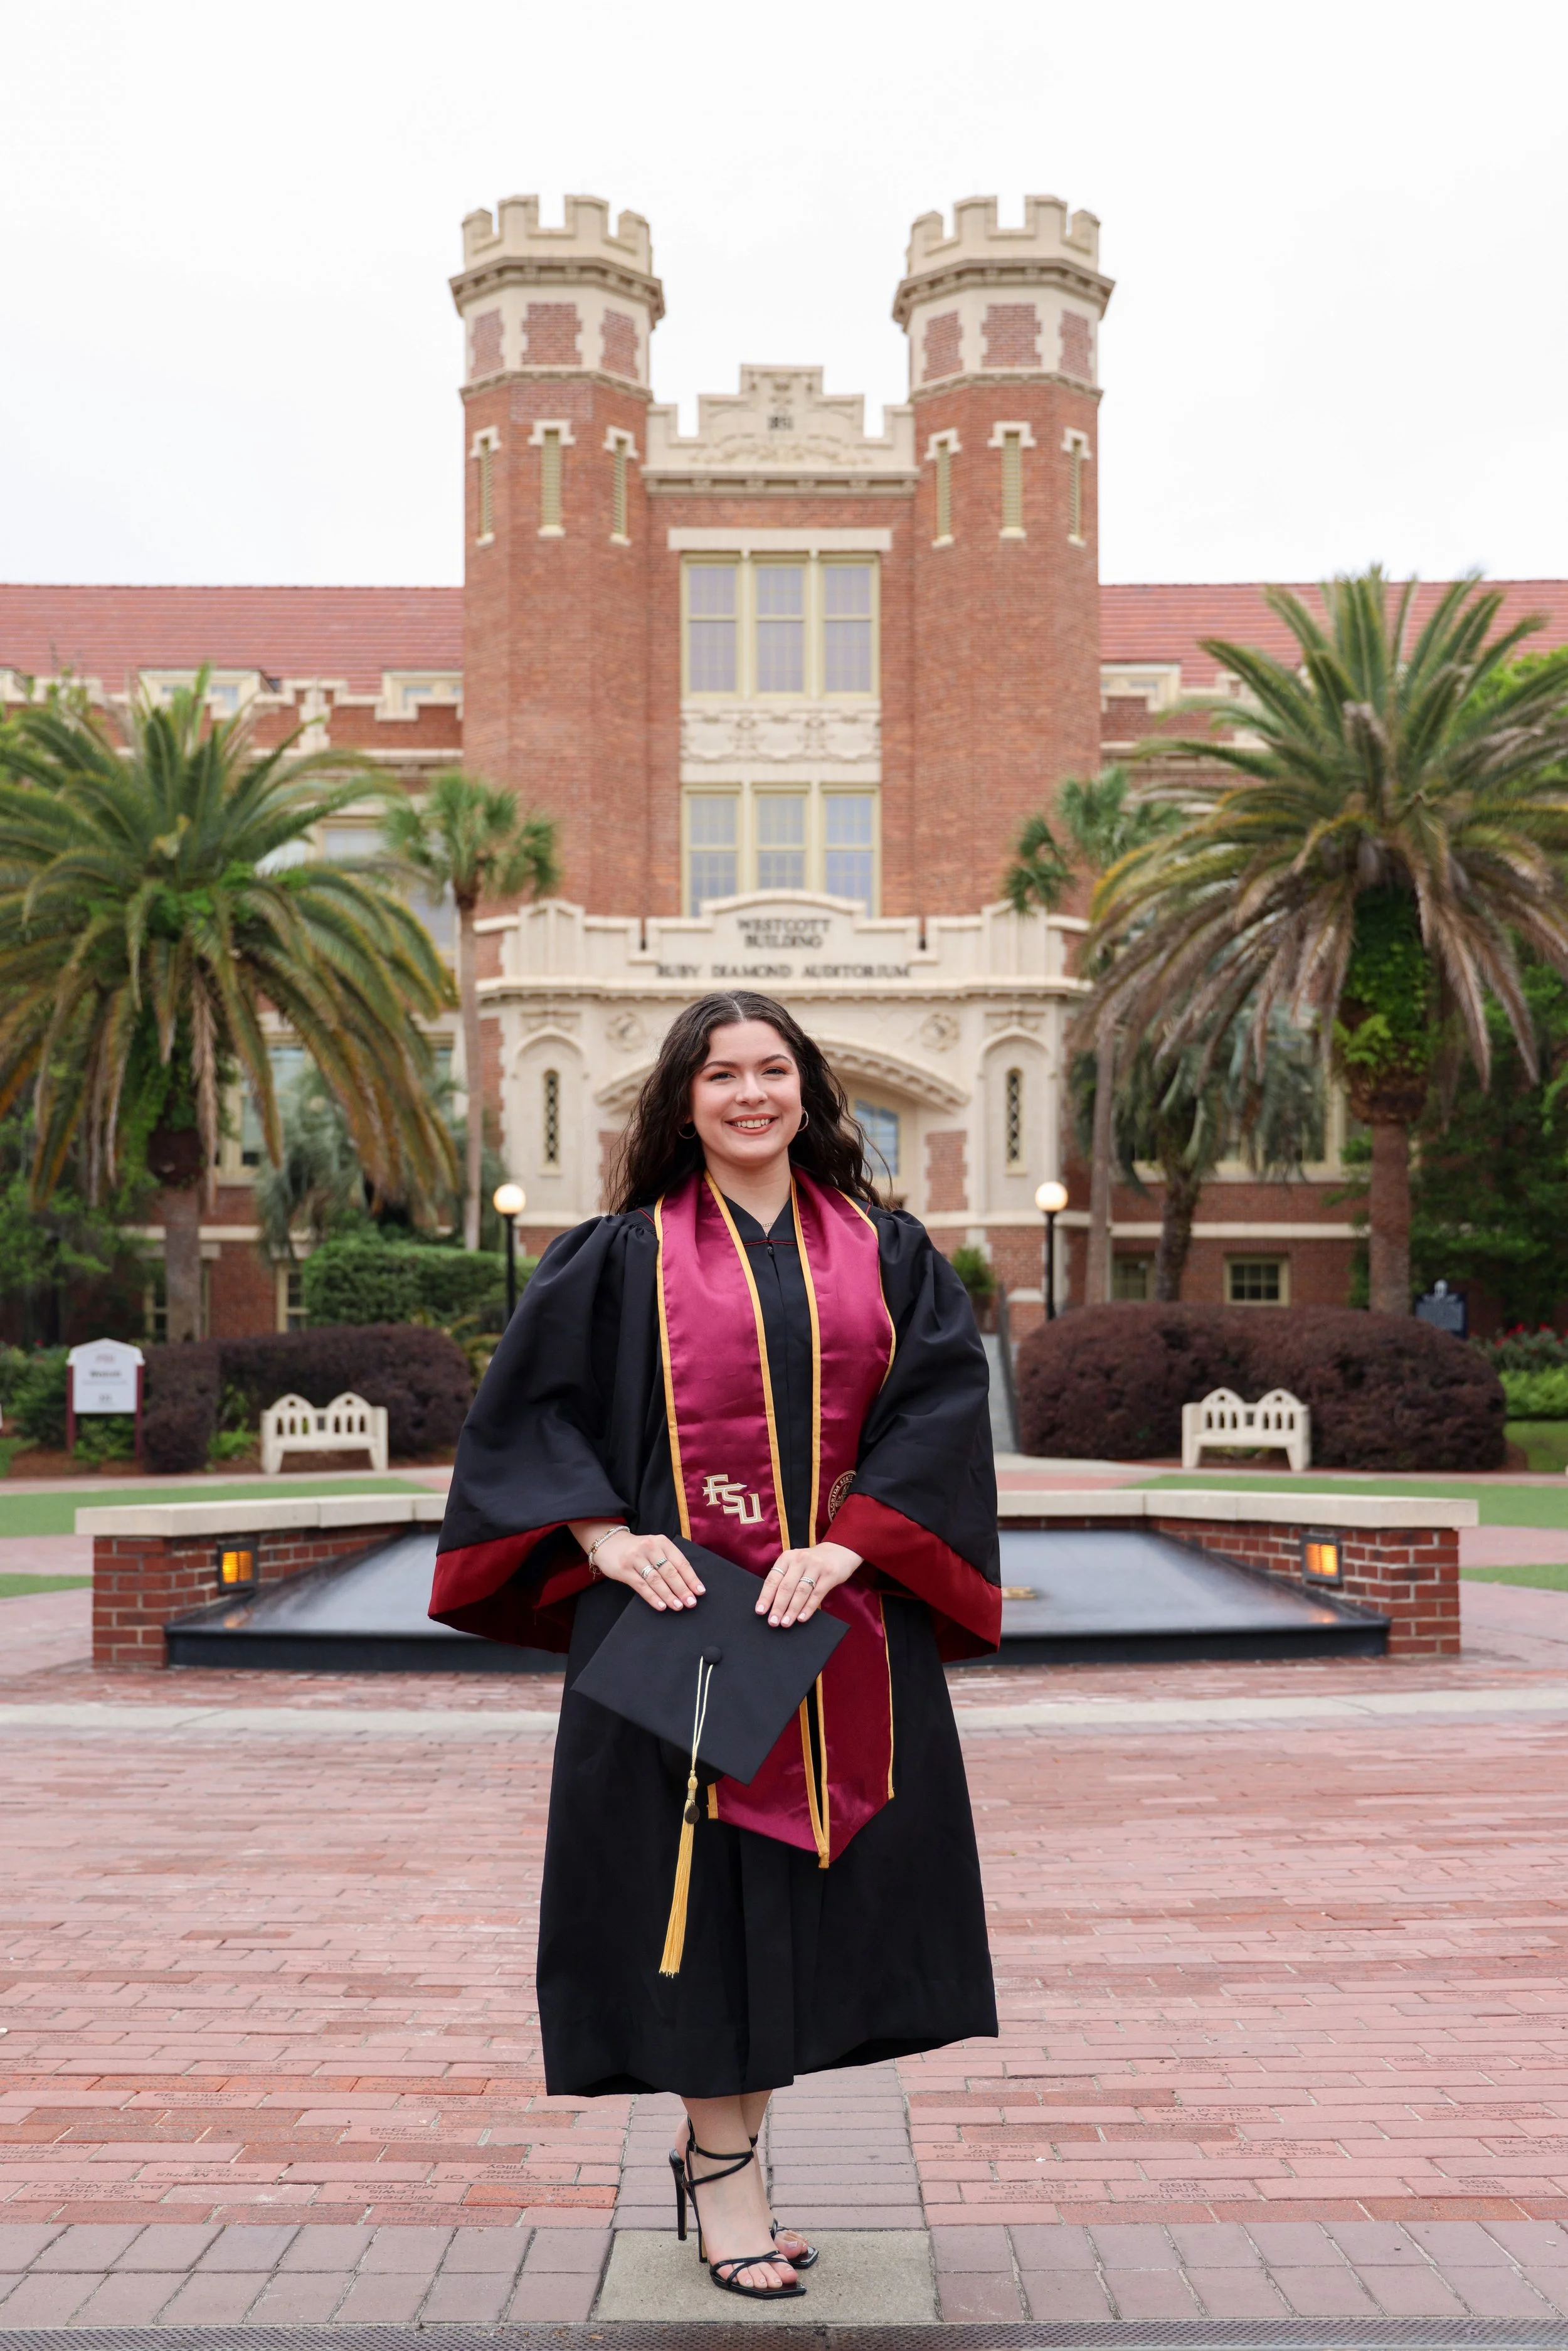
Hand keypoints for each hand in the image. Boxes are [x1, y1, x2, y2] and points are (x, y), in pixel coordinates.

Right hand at [574, 1523, 703, 1612]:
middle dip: (682, 1589)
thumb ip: (668, 1560)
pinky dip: (652, 1597)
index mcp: (662, 1542)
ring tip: (678, 1606)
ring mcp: (636, 1558)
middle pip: (670, 1571)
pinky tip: (661, 1606)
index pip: (680, 1562)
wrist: (608, 1543)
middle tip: (691, 1602)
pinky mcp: (624, 1569)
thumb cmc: (637, 1549)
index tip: (700, 1591)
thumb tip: (688, 1583)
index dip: (691, 1578)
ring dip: (669, 1595)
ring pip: (656, 1580)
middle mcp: (650, 1547)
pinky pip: (641, 1586)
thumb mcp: (654, 1547)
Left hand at [755, 1540, 861, 1626]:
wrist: (839, 1552)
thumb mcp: (796, 1564)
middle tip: (773, 1622)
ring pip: (801, 1592)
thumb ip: (785, 1578)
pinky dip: (808, 1608)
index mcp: (787, 1557)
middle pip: (786, 1587)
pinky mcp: (829, 1575)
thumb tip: (771, 1604)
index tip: (760, 1611)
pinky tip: (802, 1618)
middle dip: (778, 1606)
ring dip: (792, 1610)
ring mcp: (815, 1566)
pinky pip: (816, 1594)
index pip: (773, 1579)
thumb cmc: (811, 1563)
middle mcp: (800, 1560)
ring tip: (786, 1622)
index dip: (766, 1596)